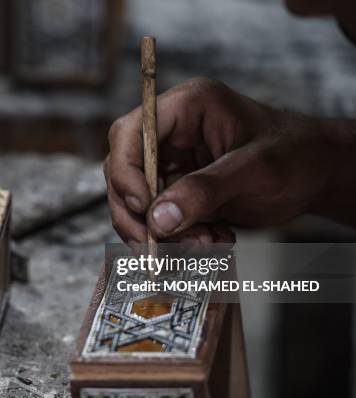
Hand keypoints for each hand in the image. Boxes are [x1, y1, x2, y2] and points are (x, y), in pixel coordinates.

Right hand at [104, 78, 341, 244]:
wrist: (316, 174)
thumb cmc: (297, 155)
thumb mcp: (256, 170)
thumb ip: (205, 190)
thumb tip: (158, 220)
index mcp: (186, 107)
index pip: (130, 134)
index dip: (126, 172)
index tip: (143, 208)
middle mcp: (170, 133)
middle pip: (123, 171)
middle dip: (137, 213)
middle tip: (158, 247)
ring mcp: (171, 162)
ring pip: (135, 201)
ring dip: (158, 233)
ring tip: (202, 245)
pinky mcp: (176, 188)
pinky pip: (157, 218)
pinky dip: (176, 239)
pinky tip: (212, 240)